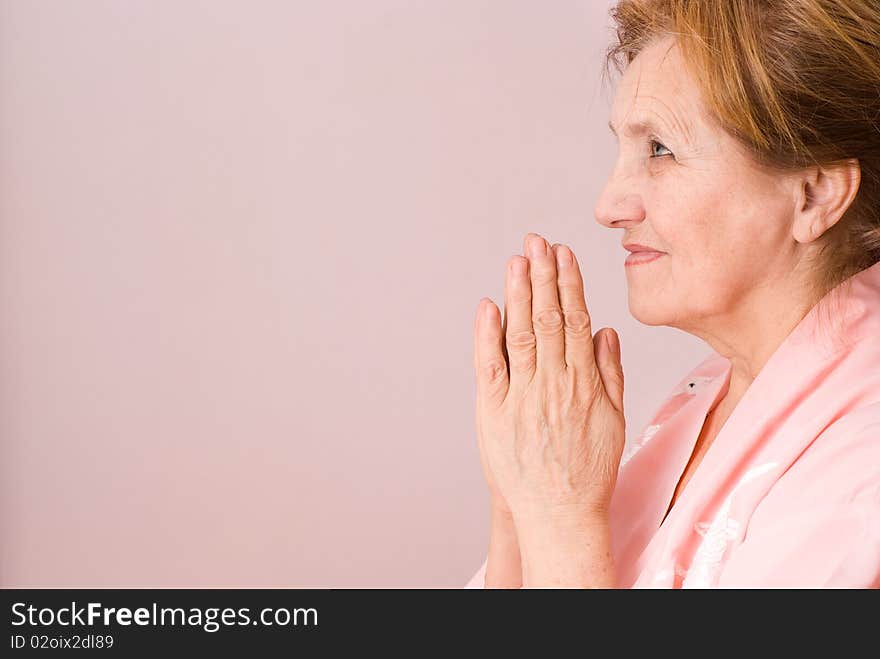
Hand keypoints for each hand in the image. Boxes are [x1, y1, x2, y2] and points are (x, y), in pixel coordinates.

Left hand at [472, 233, 625, 525]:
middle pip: (548, 318)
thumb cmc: (587, 469)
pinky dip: (487, 334)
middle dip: (542, 275)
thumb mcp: (613, 418)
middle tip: (537, 241)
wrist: (560, 513)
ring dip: (519, 293)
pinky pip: (491, 366)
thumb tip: (605, 330)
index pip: (576, 319)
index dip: (568, 283)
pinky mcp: (495, 412)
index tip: (563, 253)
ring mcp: (523, 396)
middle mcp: (554, 382)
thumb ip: (609, 372)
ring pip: (522, 333)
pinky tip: (489, 305)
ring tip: (518, 259)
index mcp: (584, 381)